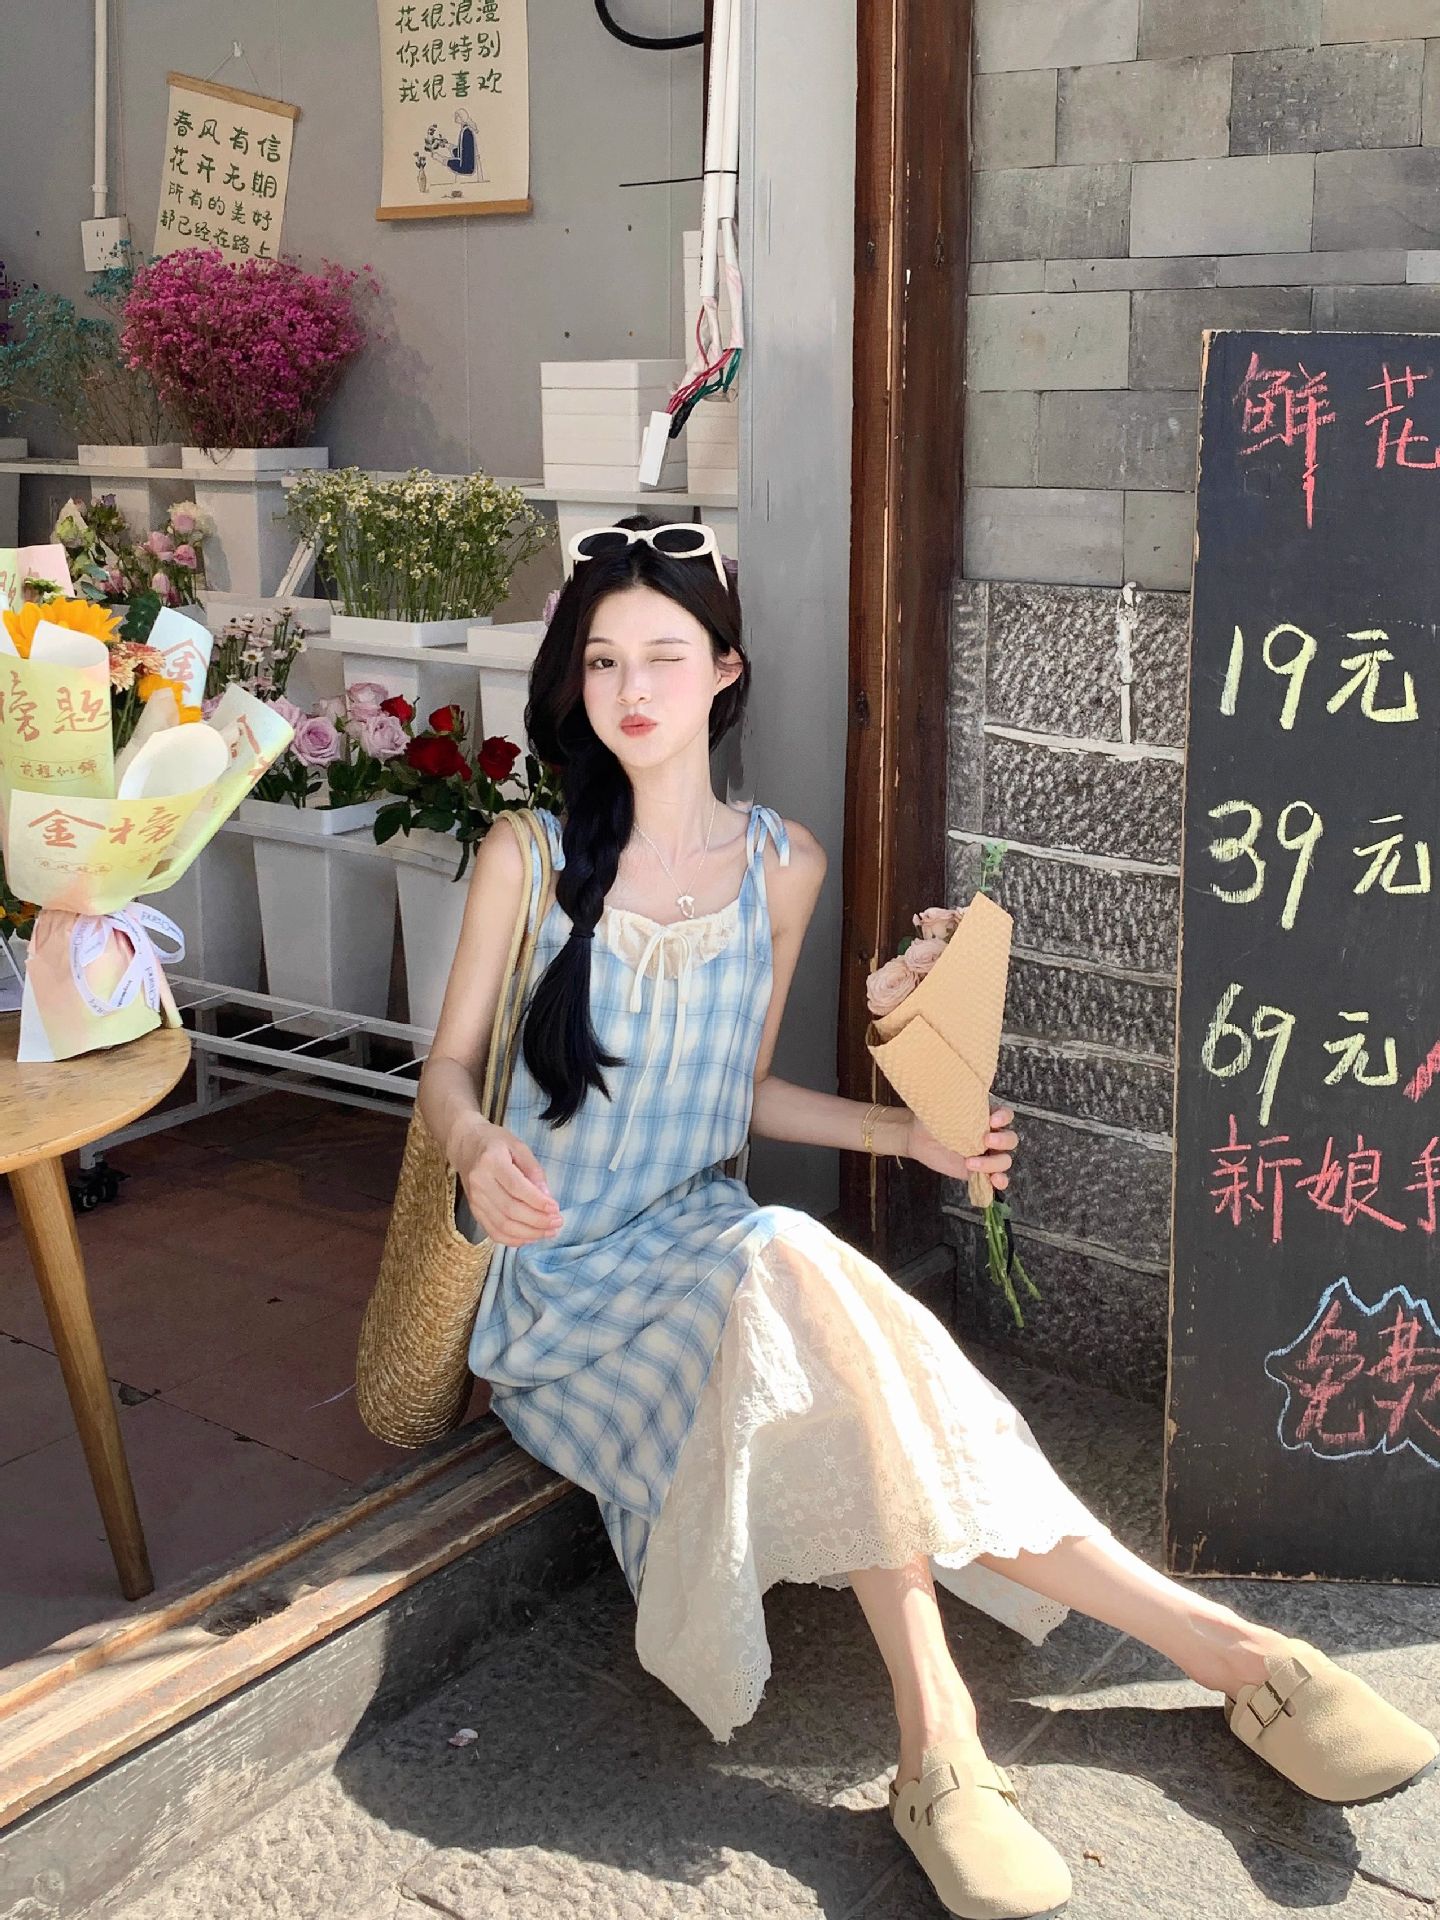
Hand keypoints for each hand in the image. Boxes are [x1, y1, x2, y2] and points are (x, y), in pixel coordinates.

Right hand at [456, 1122, 562, 1245]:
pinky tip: (530, 1237)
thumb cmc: (495, 1143)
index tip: (555, 1209)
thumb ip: (534, 1170)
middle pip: (510, 1210)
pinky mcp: (474, 1210)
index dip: (537, 1202)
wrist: (465, 1145)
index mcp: (491, 1162)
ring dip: (529, 1234)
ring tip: (548, 1232)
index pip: (516, 1188)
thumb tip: (547, 1196)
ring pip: (502, 1225)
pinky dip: (513, 1239)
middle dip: (537, 1221)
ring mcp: (475, 1199)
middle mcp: (480, 1183)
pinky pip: (493, 1232)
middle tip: (557, 1223)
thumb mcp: (518, 1146)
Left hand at [905, 1105, 1017, 1189]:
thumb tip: (965, 1100)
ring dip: (993, 1163)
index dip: (1004, 1118)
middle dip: (1001, 1141)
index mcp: (987, 1117)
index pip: (1007, 1116)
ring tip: (970, 1163)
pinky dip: (1000, 1181)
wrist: (918, 1137)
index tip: (992, 1120)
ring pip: (1004, 1160)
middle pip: (1010, 1140)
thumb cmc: (934, 1118)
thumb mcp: (948, 1108)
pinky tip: (994, 1180)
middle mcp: (991, 1135)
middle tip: (985, 1140)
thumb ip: (961, 1106)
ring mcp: (986, 1154)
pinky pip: (996, 1178)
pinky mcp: (979, 1171)